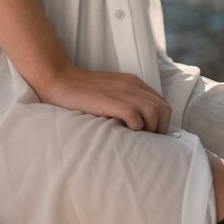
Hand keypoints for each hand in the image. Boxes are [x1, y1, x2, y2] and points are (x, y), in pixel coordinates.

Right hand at [37, 63, 172, 132]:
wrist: (59, 81)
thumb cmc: (82, 92)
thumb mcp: (111, 92)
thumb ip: (126, 101)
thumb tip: (140, 125)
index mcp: (134, 83)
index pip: (162, 104)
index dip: (161, 123)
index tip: (151, 136)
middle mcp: (132, 86)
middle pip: (164, 109)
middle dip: (160, 129)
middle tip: (147, 143)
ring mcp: (122, 92)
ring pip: (154, 112)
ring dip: (150, 130)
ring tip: (137, 139)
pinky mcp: (111, 101)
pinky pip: (135, 116)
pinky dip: (135, 128)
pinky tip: (125, 132)